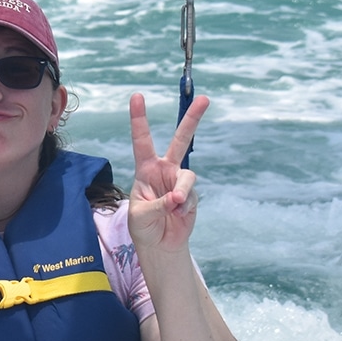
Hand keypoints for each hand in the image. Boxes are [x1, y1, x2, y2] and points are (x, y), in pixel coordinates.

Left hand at [127, 93, 205, 252]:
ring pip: (188, 176)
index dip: (139, 118)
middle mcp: (164, 170)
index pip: (142, 140)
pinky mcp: (192, 194)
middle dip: (192, 119)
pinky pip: (191, 195)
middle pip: (181, 140)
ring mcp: (179, 181)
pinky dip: (184, 207)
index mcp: (145, 169)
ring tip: (174, 206)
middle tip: (205, 98)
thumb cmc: (143, 226)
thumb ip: (158, 204)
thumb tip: (178, 197)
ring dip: (181, 191)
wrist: (159, 244)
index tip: (137, 95)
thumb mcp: (141, 215)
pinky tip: (177, 216)